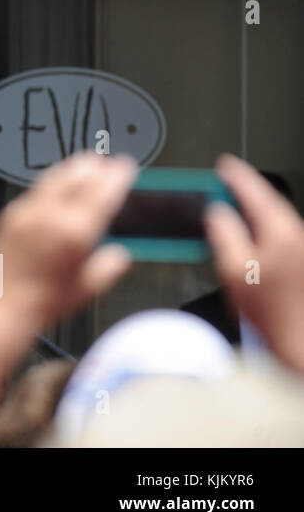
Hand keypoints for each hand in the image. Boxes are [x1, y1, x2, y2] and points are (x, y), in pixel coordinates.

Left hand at [0, 151, 136, 329]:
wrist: (1, 306)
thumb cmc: (42, 302)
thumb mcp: (88, 288)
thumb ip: (109, 267)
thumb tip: (119, 256)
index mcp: (75, 231)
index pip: (103, 191)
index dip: (118, 175)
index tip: (126, 166)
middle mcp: (50, 215)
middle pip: (78, 175)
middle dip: (96, 166)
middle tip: (107, 163)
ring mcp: (26, 212)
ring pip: (54, 177)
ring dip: (73, 169)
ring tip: (85, 167)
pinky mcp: (9, 214)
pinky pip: (34, 190)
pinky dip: (51, 183)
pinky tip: (55, 188)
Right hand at [206, 153, 303, 373]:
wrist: (300, 347)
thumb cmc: (271, 314)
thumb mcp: (231, 269)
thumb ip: (222, 233)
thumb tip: (216, 213)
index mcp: (280, 232)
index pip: (256, 191)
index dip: (236, 175)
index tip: (225, 165)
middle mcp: (298, 238)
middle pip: (269, 206)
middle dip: (244, 195)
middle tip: (221, 188)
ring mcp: (303, 252)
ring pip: (275, 223)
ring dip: (253, 216)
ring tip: (229, 217)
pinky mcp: (303, 266)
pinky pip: (281, 239)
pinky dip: (262, 232)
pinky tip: (249, 243)